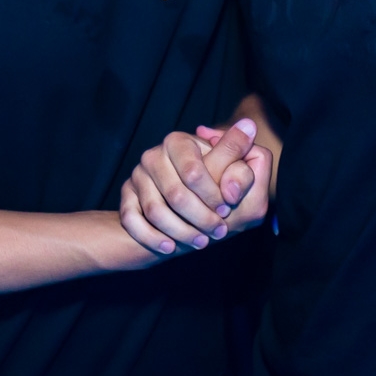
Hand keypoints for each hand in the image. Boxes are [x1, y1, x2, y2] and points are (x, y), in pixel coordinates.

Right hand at [119, 119, 271, 255]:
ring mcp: (137, 177)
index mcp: (178, 141)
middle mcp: (153, 155)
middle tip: (219, 231)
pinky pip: (132, 220)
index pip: (194, 172)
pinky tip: (170, 247)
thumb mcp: (229, 166)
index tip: (227, 209)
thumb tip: (249, 128)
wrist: (179, 203)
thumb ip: (239, 153)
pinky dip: (151, 237)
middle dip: (201, 218)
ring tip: (201, 241)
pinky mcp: (126, 197)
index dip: (213, 195)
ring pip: (155, 211)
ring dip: (181, 232)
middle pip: (175, 195)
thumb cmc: (211, 181)